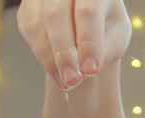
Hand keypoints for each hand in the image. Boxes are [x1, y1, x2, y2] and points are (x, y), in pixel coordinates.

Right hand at [16, 0, 132, 89]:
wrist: (87, 20)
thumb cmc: (106, 26)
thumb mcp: (116, 35)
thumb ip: (104, 48)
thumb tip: (84, 71)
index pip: (87, 12)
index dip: (88, 42)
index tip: (91, 70)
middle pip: (56, 16)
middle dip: (64, 53)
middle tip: (72, 82)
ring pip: (37, 24)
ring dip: (50, 58)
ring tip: (65, 83)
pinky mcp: (28, 6)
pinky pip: (28, 30)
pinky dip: (42, 54)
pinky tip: (56, 72)